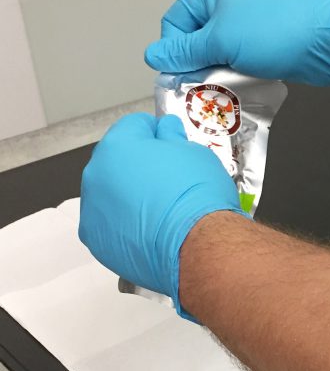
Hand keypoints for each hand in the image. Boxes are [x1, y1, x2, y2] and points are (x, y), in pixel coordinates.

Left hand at [79, 113, 245, 318]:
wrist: (197, 244)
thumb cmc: (197, 193)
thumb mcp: (194, 153)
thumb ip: (172, 138)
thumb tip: (165, 131)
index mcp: (117, 147)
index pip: (133, 126)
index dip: (156, 132)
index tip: (171, 142)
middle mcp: (95, 176)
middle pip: (116, 161)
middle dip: (138, 165)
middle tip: (169, 178)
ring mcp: (92, 211)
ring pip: (111, 195)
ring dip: (130, 196)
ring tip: (162, 208)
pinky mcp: (97, 242)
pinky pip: (111, 224)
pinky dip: (127, 224)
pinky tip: (153, 229)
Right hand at [144, 0, 329, 85]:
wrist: (327, 40)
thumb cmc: (275, 30)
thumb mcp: (220, 40)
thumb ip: (185, 51)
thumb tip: (154, 56)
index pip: (176, 20)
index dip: (172, 46)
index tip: (175, 72)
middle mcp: (231, 8)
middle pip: (197, 41)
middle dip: (195, 65)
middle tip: (194, 88)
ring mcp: (251, 29)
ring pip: (220, 57)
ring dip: (217, 76)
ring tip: (218, 93)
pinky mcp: (267, 49)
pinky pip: (242, 65)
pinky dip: (238, 79)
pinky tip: (238, 92)